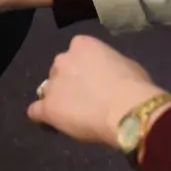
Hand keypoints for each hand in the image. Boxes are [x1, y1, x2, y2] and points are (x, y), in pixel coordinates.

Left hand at [28, 35, 170, 151]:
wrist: (127, 109)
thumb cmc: (135, 86)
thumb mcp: (125, 65)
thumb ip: (108, 66)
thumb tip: (108, 76)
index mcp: (81, 44)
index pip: (75, 54)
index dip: (83, 70)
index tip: (93, 82)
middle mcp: (62, 59)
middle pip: (60, 71)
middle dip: (69, 83)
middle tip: (85, 99)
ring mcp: (53, 83)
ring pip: (48, 90)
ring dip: (57, 99)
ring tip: (72, 116)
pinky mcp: (48, 107)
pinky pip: (35, 112)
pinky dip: (43, 118)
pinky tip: (53, 125)